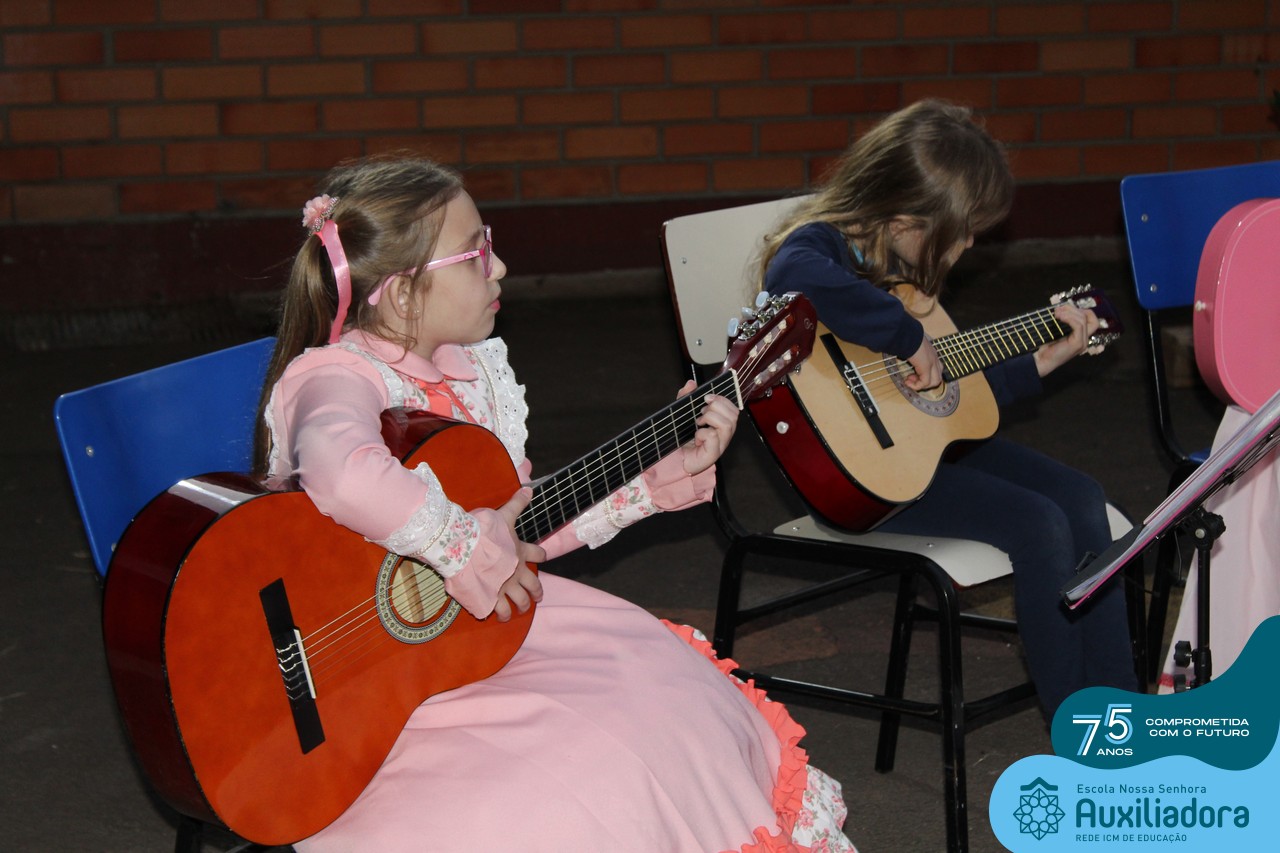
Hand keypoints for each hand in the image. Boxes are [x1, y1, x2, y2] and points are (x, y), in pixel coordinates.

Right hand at [492, 487, 544, 622]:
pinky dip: (503, 615)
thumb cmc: (484, 530)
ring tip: (521, 609)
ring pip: (521, 602)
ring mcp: (505, 587)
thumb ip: (517, 503)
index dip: (541, 554)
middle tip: (538, 596)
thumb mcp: (503, 514)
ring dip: (523, 606)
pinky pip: (501, 611)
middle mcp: (517, 571)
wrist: (464, 547)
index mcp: (521, 551)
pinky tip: (502, 617)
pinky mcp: (492, 598)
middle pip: (534, 585)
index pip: (538, 553)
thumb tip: (529, 489)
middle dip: (537, 592)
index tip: (543, 556)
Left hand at [676, 380, 739, 474]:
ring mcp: (720, 445)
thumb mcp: (683, 414)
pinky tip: (696, 438)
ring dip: (710, 418)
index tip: (707, 397)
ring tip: (698, 423)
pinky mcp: (712, 454)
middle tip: (701, 413)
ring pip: (727, 424)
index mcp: (722, 424)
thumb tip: (691, 382)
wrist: (674, 459)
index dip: (722, 399)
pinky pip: (713, 436)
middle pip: (733, 415)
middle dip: (716, 407)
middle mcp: (724, 435)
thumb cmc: (683, 438)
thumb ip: (686, 397)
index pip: (733, 409)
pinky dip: (702, 433)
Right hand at [904, 337, 942, 390]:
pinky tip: (908, 382)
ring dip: (922, 385)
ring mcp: (932, 363)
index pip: (937, 369)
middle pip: (938, 377)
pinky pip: (925, 382)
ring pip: (935, 381)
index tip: (911, 374)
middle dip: (925, 383)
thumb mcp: (912, 347)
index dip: (925, 375)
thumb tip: (904, 357)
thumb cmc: (906, 338)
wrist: (907, 334)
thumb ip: (913, 353)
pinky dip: (916, 386)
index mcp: (932, 353)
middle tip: (911, 378)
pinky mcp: (926, 367)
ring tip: (909, 381)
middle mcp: (934, 358)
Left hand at [1033, 302, 1101, 376]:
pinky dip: (1069, 319)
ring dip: (1069, 313)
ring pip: (1083, 319)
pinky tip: (1060, 317)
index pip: (1091, 317)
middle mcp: (1085, 338)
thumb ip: (1064, 322)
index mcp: (1081, 335)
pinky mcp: (1078, 343)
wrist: (1041, 360)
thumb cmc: (1046, 346)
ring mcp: (1083, 342)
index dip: (1080, 309)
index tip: (1065, 309)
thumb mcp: (1057, 330)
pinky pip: (1079, 325)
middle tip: (1058, 310)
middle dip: (1073, 309)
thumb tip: (1063, 308)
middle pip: (1089, 316)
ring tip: (1056, 313)